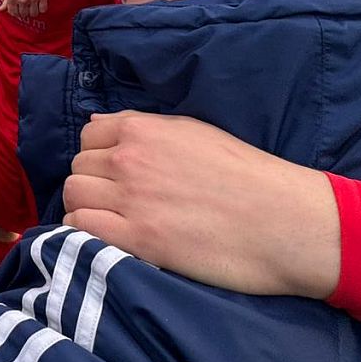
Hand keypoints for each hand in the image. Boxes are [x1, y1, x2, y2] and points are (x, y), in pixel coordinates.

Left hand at [2, 0, 47, 17]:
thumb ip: (6, 0)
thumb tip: (1, 9)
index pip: (13, 13)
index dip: (16, 12)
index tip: (18, 10)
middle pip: (23, 14)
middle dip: (24, 12)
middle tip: (26, 7)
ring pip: (33, 14)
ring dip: (33, 11)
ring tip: (33, 6)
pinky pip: (43, 9)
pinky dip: (41, 9)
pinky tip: (39, 4)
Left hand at [63, 111, 340, 298]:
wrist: (286, 221)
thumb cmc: (249, 174)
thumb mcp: (195, 132)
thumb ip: (142, 125)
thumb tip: (95, 123)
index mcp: (142, 130)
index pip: (88, 136)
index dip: (98, 154)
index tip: (115, 172)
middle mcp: (129, 159)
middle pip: (78, 167)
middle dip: (93, 181)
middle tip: (118, 201)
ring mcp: (130, 199)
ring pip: (74, 195)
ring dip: (86, 206)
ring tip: (112, 220)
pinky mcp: (138, 238)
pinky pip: (81, 227)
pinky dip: (84, 232)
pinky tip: (107, 237)